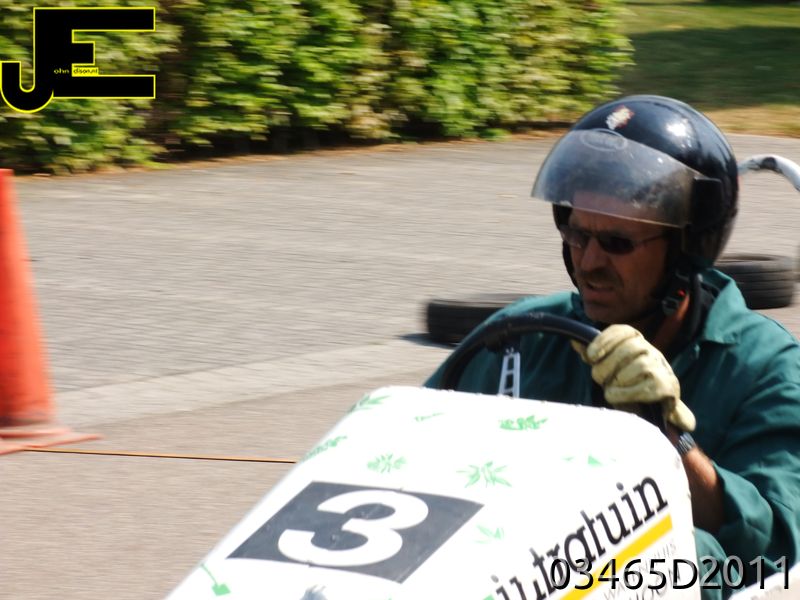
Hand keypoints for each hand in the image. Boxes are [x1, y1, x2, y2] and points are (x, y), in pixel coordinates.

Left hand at [572, 324, 695, 431]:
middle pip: (627, 349)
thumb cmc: (626, 383)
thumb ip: (593, 355)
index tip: (591, 356)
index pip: (622, 330)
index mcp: (636, 341)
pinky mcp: (666, 386)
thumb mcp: (608, 367)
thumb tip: (574, 341)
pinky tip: (616, 396)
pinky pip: (644, 387)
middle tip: (600, 379)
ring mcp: (661, 367)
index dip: (604, 341)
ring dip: (617, 382)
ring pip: (637, 367)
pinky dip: (624, 394)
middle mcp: (651, 350)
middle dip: (607, 366)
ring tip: (612, 389)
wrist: (652, 408)